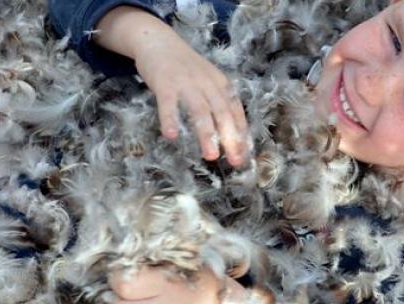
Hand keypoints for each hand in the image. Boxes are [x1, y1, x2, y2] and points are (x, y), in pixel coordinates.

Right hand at [95, 7, 250, 166]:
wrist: (159, 41)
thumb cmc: (186, 68)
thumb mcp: (208, 81)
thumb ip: (219, 104)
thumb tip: (232, 136)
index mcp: (221, 84)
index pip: (235, 111)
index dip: (241, 135)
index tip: (244, 157)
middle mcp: (207, 83)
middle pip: (222, 113)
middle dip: (230, 139)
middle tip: (235, 162)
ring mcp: (186, 83)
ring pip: (200, 111)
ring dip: (207, 134)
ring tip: (211, 155)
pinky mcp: (165, 83)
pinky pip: (168, 105)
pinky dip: (170, 120)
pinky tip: (171, 136)